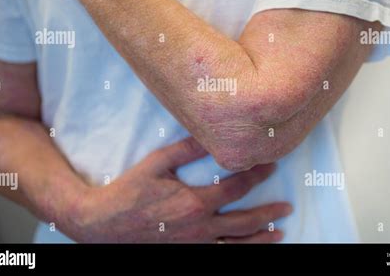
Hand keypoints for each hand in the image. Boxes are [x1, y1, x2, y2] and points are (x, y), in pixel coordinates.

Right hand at [63, 137, 291, 242]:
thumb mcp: (157, 164)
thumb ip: (186, 150)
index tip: (270, 167)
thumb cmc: (129, 192)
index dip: (256, 176)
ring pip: (236, 244)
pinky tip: (246, 249)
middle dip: (268, 213)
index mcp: (195, 202)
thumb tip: (211, 135)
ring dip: (260, 239)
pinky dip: (238, 252)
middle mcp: (200, 227)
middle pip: (244, 221)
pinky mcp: (186, 254)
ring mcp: (195, 245)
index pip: (236, 187)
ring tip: (279, 234)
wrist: (103, 225)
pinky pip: (220, 255)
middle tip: (286, 208)